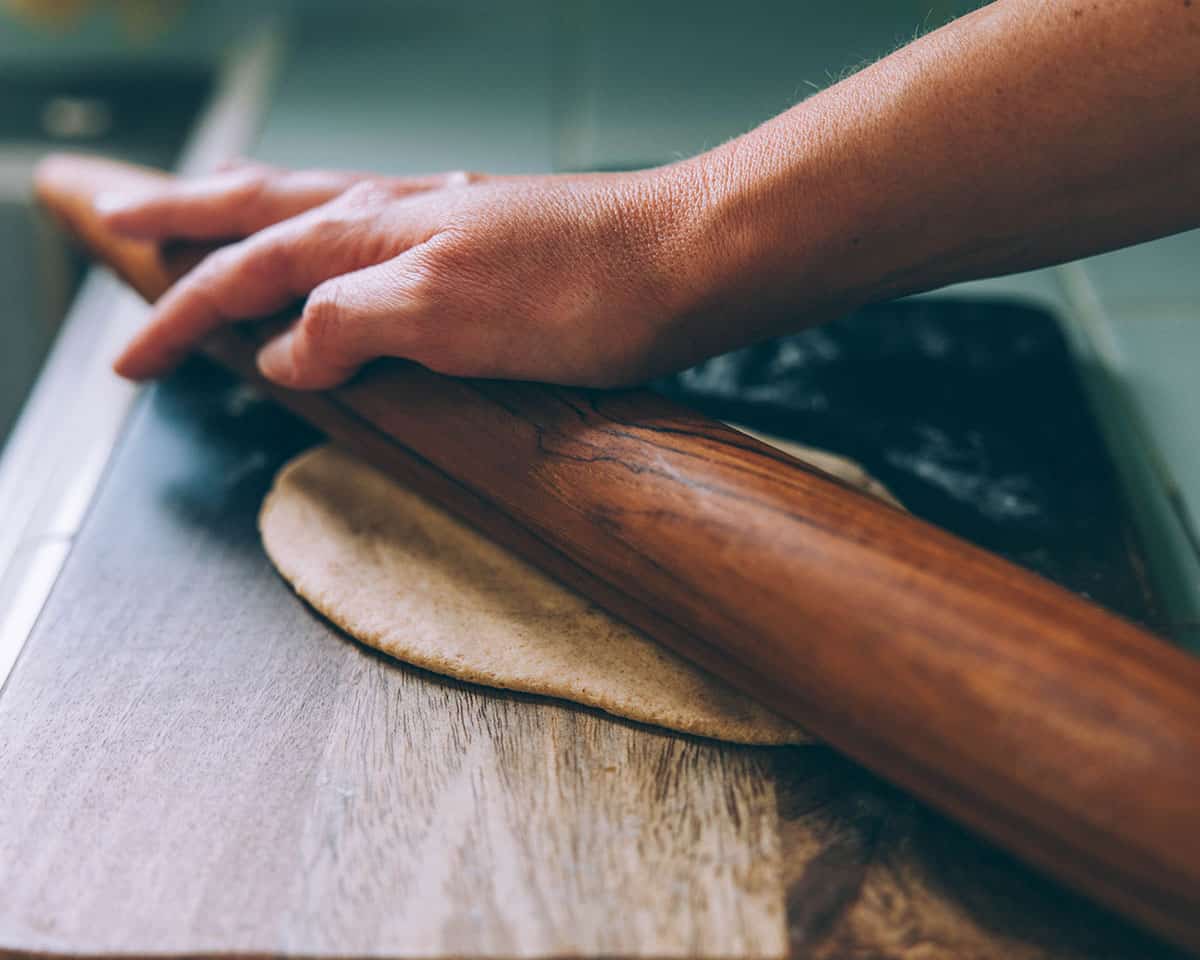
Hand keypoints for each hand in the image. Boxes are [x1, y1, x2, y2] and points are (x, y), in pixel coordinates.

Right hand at [101, 160, 716, 389]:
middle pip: (262, 206)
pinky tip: (344, 248)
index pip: (245, 271)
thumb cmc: (579, 291)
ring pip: (317, 206)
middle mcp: (398, 212)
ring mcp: (442, 220)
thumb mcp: (444, 315)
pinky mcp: (483, 243)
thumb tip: (282, 354)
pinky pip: (375, 232)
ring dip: (248, 212)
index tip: (129, 364)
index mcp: (372, 231)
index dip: (179, 315)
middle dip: (182, 218)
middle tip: (116, 217)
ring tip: (205, 214)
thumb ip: (349, 326)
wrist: (687, 263)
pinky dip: (328, 237)